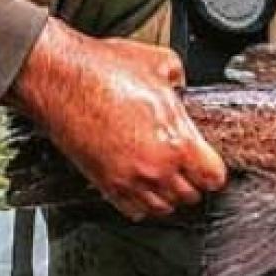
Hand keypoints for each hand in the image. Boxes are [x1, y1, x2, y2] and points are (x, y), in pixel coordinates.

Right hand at [5, 18, 226, 221]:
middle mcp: (156, 167)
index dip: (214, 171)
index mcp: (178, 141)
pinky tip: (143, 188)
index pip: (213, 178)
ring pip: (164, 208)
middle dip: (192, 182)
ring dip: (169, 196)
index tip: (209, 165)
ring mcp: (130, 179)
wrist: (61, 79)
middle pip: (191, 196)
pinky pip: (134, 211)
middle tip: (188, 170)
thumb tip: (181, 85)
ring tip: (167, 180)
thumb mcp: (160, 63)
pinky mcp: (106, 184)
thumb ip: (180, 80)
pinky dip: (142, 204)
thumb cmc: (103, 70)